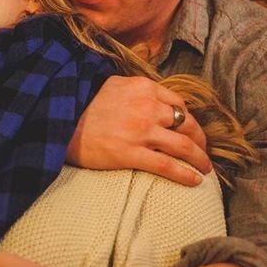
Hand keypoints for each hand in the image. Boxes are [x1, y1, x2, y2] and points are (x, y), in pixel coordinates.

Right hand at [66, 76, 210, 184]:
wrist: (61, 123)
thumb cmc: (85, 105)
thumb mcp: (113, 84)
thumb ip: (137, 88)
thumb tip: (155, 96)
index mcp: (143, 87)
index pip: (178, 103)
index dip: (188, 119)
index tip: (190, 130)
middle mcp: (146, 107)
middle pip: (186, 124)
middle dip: (199, 140)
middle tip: (202, 151)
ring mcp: (140, 131)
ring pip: (183, 146)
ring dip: (200, 159)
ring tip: (205, 169)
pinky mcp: (131, 154)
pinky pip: (167, 166)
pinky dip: (185, 174)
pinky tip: (195, 181)